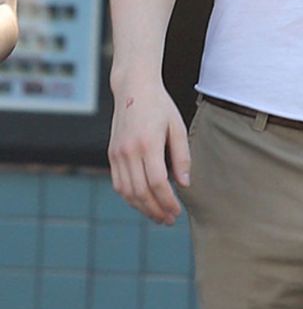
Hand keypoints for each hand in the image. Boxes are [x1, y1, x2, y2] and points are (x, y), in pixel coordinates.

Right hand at [108, 77, 189, 224]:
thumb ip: (182, 156)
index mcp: (148, 143)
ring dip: (142, 208)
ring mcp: (117, 153)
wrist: (133, 88)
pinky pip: (119, 184)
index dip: (167, 201)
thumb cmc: (160, 106)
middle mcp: (129, 151)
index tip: (177, 212)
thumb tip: (184, 184)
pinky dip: (130, 197)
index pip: (157, 182)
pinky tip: (144, 202)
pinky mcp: (112, 154)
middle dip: (155, 210)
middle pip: (141, 191)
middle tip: (169, 220)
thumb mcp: (177, 127)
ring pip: (127, 192)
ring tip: (158, 216)